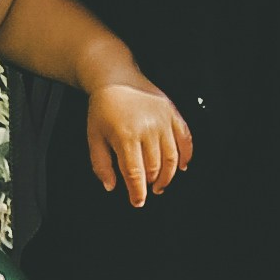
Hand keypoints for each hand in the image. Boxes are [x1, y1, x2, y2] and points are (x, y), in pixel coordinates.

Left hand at [84, 76, 192, 204]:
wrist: (116, 77)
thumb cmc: (103, 108)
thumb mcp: (93, 137)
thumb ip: (101, 165)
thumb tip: (111, 186)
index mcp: (126, 136)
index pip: (135, 174)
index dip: (138, 192)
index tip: (137, 202)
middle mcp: (147, 128)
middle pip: (155, 168)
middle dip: (151, 184)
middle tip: (147, 189)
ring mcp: (163, 120)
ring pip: (172, 158)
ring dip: (168, 175)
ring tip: (161, 183)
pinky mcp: (173, 113)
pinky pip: (185, 139)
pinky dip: (186, 155)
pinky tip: (181, 166)